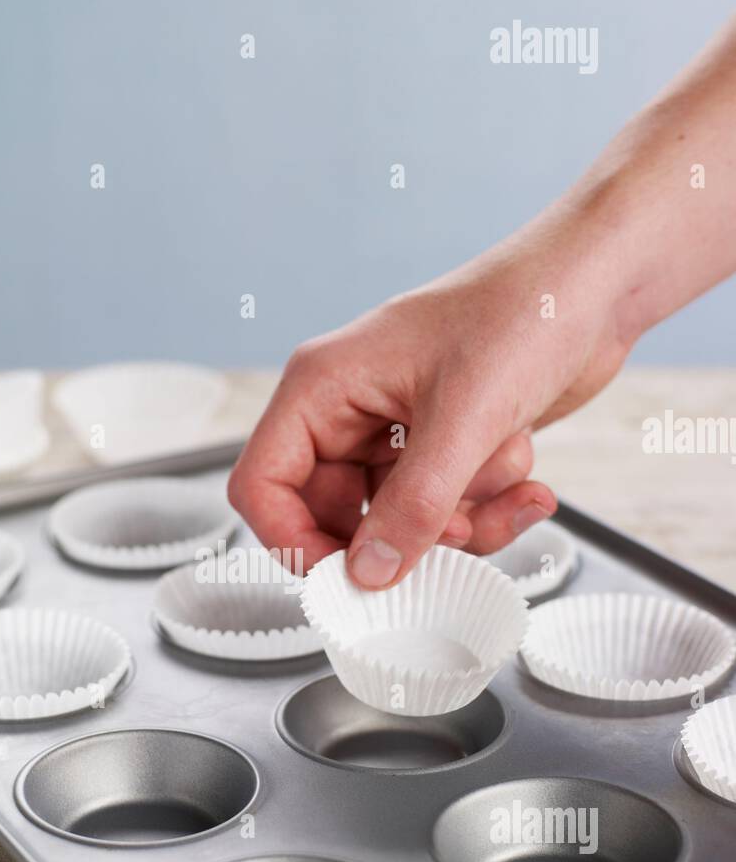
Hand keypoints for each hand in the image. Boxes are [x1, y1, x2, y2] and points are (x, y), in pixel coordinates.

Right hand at [229, 236, 627, 587]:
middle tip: (452, 538)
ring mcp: (395, 433)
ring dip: (462, 521)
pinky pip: (445, 511)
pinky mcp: (442, 449)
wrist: (597, 282)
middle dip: (401, 537)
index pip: (263, 484)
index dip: (291, 540)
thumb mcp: (465, 419)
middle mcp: (349, 412)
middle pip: (334, 517)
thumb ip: (413, 506)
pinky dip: (488, 508)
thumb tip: (369, 574)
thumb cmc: (525, 311)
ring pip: (399, 523)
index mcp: (323, 386)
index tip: (345, 579)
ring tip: (509, 481)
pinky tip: (527, 481)